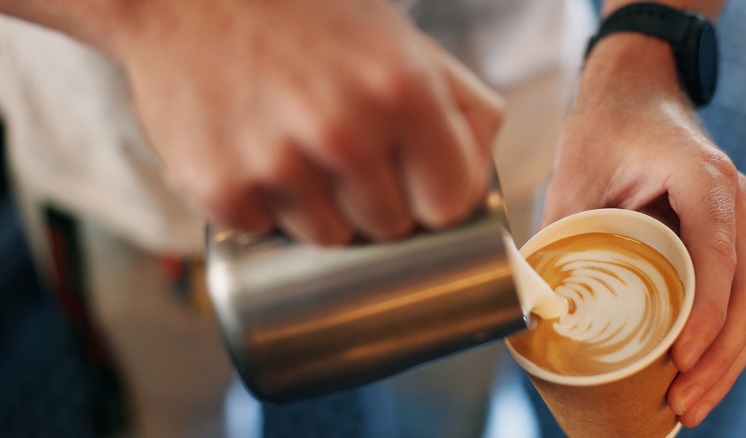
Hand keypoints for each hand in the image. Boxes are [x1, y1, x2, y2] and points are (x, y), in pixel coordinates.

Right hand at [102, 0, 501, 244]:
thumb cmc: (304, 17)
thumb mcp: (398, 38)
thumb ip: (460, 103)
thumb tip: (479, 171)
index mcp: (403, 91)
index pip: (450, 204)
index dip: (434, 198)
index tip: (416, 186)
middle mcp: (344, 133)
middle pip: (390, 228)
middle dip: (376, 202)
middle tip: (345, 155)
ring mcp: (278, 165)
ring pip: (330, 239)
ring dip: (320, 210)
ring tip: (296, 151)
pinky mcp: (220, 189)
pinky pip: (266, 231)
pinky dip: (264, 206)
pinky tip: (254, 155)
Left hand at [542, 34, 745, 427]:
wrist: (634, 90)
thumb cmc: (605, 126)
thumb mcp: (575, 176)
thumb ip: (561, 235)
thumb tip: (534, 305)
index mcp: (702, 178)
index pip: (718, 254)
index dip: (706, 312)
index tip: (681, 359)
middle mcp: (733, 200)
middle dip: (720, 355)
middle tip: (685, 404)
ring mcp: (736, 218)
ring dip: (727, 355)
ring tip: (692, 404)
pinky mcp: (725, 234)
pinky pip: (737, 290)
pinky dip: (723, 334)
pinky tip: (700, 370)